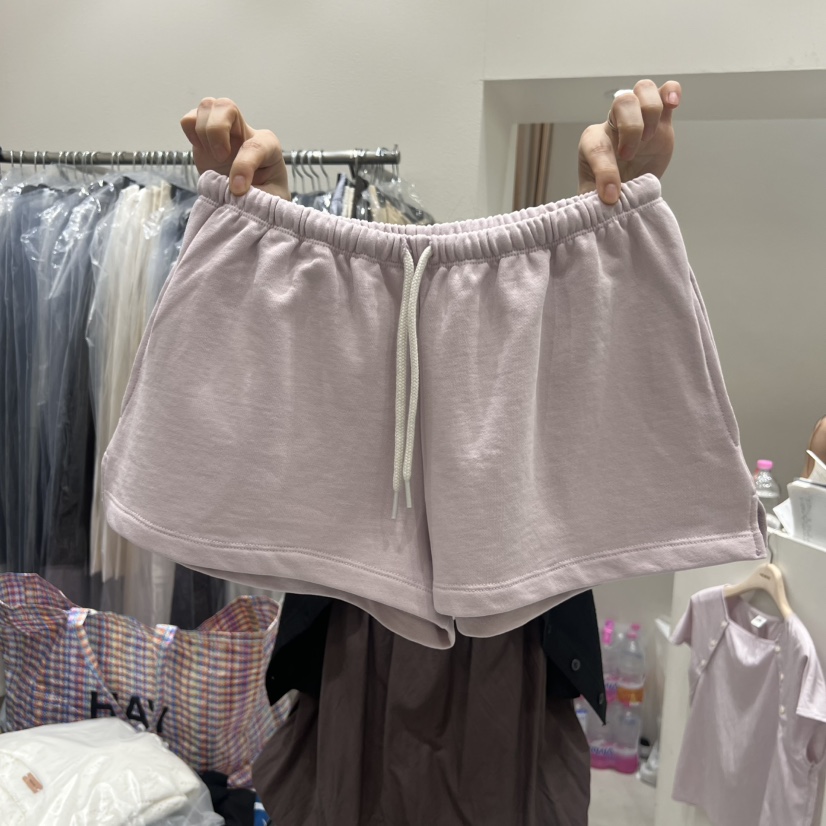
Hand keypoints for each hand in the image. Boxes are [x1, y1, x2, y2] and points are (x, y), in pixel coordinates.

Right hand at [180, 98, 289, 198]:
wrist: (253, 203)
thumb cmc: (265, 200)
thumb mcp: (271, 202)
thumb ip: (258, 197)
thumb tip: (233, 190)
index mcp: (268, 146)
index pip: (256, 144)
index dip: (244, 167)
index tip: (237, 190)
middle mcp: (244, 133)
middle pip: (227, 106)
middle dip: (217, 130)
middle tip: (220, 158)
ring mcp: (223, 133)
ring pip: (207, 107)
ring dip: (203, 131)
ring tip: (212, 156)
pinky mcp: (204, 140)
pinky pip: (189, 120)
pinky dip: (190, 131)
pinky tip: (201, 150)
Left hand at [578, 79, 680, 204]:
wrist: (627, 188)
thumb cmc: (608, 190)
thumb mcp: (594, 201)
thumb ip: (593, 202)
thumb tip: (603, 206)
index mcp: (593, 142)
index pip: (597, 147)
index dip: (605, 173)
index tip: (611, 196)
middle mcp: (614, 123)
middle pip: (622, 102)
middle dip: (631, 128)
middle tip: (630, 156)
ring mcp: (639, 117)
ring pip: (643, 90)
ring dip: (650, 112)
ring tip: (649, 138)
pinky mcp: (661, 119)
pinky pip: (666, 90)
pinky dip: (671, 91)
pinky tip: (672, 104)